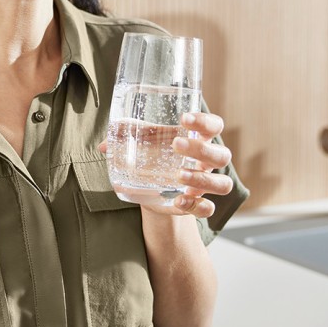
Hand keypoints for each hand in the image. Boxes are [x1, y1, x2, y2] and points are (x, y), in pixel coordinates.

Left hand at [98, 112, 233, 218]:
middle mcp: (207, 162)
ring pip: (223, 183)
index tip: (185, 118)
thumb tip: (104, 145)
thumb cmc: (151, 155)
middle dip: (201, 148)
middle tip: (175, 145)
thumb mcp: (141, 142)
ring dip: (202, 179)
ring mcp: (204, 184)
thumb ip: (125, 137)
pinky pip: (208, 208)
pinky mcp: (196, 204)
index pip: (214, 125)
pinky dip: (197, 206)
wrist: (149, 189)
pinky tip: (179, 201)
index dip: (205, 121)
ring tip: (179, 177)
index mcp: (198, 139)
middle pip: (222, 154)